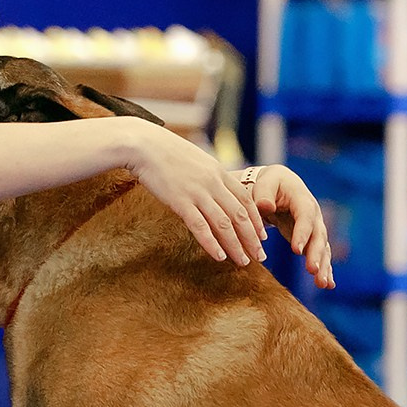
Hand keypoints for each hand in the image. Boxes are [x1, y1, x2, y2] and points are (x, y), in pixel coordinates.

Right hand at [122, 122, 265, 265]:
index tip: (262, 236)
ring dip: (235, 245)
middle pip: (240, 214)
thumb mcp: (196, 160)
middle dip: (252, 238)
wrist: (144, 145)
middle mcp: (213, 183)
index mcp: (218, 172)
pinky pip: (200, 227)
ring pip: (224, 224)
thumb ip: (208, 175)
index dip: (256, 219)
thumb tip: (215, 188)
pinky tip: (219, 257)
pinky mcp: (180, 201)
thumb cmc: (166, 152)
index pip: (245, 199)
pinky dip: (212, 243)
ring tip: (243, 262)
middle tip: (260, 256)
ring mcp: (197, 192)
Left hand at [238, 165, 334, 288]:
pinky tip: (327, 284)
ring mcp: (315, 227)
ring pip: (322, 248)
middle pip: (318, 235)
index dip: (302, 233)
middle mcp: (313, 213)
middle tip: (313, 271)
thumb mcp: (265, 184)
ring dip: (323, 266)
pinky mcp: (312, 239)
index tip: (296, 251)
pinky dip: (324, 269)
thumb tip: (265, 207)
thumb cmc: (268, 185)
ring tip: (323, 284)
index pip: (305, 216)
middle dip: (316, 254)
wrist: (277, 186)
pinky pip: (320, 254)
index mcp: (301, 198)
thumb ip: (263, 195)